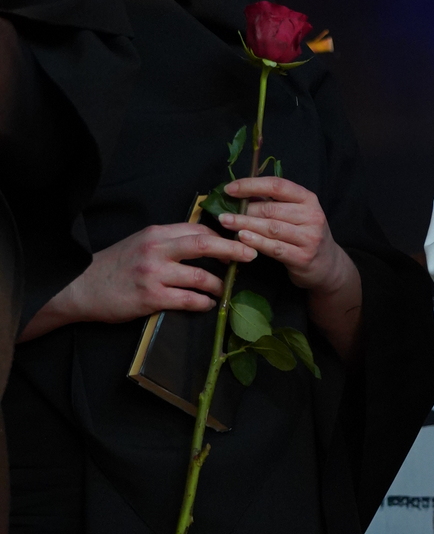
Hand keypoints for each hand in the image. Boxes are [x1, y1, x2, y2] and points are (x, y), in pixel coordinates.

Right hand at [19, 223, 255, 340]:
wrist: (82, 287)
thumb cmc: (116, 266)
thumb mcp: (141, 243)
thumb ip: (169, 241)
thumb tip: (204, 241)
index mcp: (157, 233)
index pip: (198, 229)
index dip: (222, 235)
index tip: (239, 241)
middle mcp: (157, 249)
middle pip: (204, 243)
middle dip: (233, 249)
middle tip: (252, 255)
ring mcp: (154, 274)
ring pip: (200, 276)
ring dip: (218, 285)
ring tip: (223, 290)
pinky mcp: (151, 298)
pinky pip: (188, 300)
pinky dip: (203, 303)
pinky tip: (207, 304)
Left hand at [221, 177, 347, 292]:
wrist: (328, 266)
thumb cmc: (305, 235)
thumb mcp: (297, 214)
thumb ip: (274, 203)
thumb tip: (240, 194)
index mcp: (308, 198)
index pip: (277, 186)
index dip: (251, 185)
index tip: (229, 189)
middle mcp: (312, 215)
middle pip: (271, 209)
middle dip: (244, 210)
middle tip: (222, 212)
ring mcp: (309, 237)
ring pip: (271, 228)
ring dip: (245, 224)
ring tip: (226, 223)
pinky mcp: (303, 257)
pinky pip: (275, 247)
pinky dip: (256, 242)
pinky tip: (242, 238)